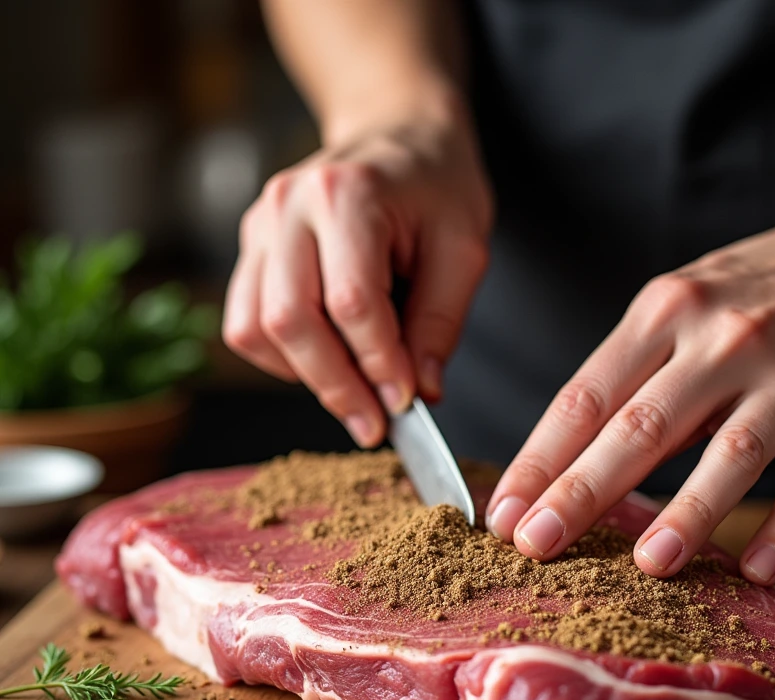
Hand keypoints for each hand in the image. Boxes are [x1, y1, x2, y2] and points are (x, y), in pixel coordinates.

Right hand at [222, 104, 491, 447]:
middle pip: (291, 321)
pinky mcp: (251, 250)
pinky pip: (246, 324)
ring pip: (255, 329)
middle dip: (337, 387)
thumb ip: (441, 323)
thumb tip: (421, 394)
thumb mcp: (464, 249)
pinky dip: (283, 360)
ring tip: (356, 393)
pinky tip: (328, 362)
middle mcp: (289, 207)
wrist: (397, 136)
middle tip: (375, 424)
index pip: (351, 303)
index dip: (378, 365)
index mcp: (348, 195)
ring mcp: (260, 227)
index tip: (406, 404)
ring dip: (306, 377)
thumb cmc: (436, 189)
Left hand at [486, 195, 774, 584]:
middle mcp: (723, 339)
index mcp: (666, 311)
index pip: (586, 396)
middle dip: (580, 491)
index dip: (539, 459)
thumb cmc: (767, 286)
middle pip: (639, 427)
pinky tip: (760, 570)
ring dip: (687, 512)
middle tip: (534, 545)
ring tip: (648, 565)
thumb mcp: (689, 300)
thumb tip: (572, 455)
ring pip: (730, 452)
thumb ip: (637, 368)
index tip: (502, 512)